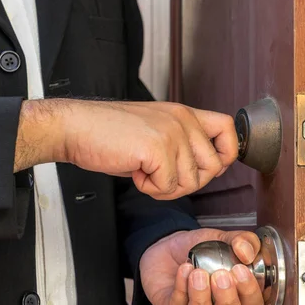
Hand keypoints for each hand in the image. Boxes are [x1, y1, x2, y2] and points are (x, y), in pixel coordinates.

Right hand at [14, 99, 237, 199]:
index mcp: (184, 114)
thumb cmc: (109, 133)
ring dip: (166, 187)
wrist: (76, 128)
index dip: (225, 154)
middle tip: (163, 177)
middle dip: (189, 182)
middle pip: (213, 167)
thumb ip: (183, 144)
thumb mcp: (156, 130)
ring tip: (145, 172)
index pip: (228, 129)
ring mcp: (172, 133)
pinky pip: (168, 187)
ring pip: (191, 181)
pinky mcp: (158, 148)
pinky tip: (136, 173)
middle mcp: (183, 120)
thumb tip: (205, 170)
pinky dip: (150, 189)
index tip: (206, 167)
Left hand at [139, 228, 263, 304]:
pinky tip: (185, 269)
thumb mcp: (226, 239)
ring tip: (199, 274)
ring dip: (201, 299)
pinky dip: (181, 288)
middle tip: (221, 275)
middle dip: (227, 301)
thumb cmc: (201, 250)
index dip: (250, 293)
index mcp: (240, 297)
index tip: (241, 270)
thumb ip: (244, 240)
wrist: (170, 248)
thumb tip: (247, 252)